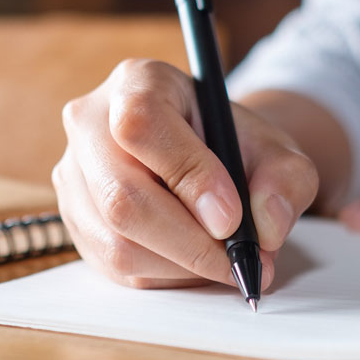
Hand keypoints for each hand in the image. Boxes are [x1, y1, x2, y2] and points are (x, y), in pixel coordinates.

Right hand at [52, 59, 318, 288]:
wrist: (210, 157)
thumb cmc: (236, 146)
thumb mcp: (276, 150)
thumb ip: (285, 179)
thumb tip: (267, 225)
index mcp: (137, 83)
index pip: (141, 125)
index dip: (188, 177)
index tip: (232, 217)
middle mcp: (89, 125)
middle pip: (121, 198)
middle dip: (190, 243)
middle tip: (240, 261)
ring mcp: (74, 176)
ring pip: (117, 244)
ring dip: (182, 266)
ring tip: (226, 261)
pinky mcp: (75, 221)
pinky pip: (115, 267)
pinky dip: (166, 276)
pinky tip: (196, 261)